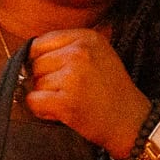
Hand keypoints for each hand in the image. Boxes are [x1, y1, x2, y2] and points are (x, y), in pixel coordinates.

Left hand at [25, 29, 149, 159]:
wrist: (132, 122)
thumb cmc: (113, 90)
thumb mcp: (99, 54)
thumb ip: (68, 48)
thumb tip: (27, 55)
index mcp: (87, 37)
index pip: (41, 42)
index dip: (41, 60)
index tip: (54, 72)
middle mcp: (79, 52)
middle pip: (36, 62)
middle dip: (44, 78)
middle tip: (66, 90)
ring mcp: (72, 76)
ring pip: (35, 83)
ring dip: (46, 95)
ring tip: (69, 101)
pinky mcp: (65, 101)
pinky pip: (34, 101)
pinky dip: (41, 110)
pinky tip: (60, 112)